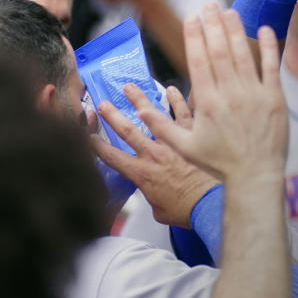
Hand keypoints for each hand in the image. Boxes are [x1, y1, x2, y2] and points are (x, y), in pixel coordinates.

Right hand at [92, 86, 217, 227]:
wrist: (210, 203)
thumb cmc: (187, 210)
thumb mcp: (159, 210)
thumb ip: (151, 197)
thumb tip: (153, 195)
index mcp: (141, 173)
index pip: (111, 157)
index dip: (96, 145)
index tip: (86, 135)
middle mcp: (154, 154)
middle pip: (127, 131)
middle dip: (112, 116)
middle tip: (102, 103)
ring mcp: (173, 143)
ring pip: (152, 116)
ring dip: (139, 100)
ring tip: (129, 87)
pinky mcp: (192, 137)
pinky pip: (183, 113)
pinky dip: (177, 100)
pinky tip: (170, 90)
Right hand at [134, 2, 287, 179]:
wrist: (254, 175)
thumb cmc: (219, 163)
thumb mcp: (184, 147)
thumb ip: (161, 125)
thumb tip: (137, 108)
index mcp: (207, 102)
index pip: (198, 60)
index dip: (194, 36)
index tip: (192, 18)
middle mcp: (230, 93)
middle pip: (219, 50)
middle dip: (212, 24)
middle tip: (208, 5)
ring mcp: (254, 94)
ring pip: (243, 54)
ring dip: (235, 30)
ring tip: (228, 11)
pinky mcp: (274, 98)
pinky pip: (271, 67)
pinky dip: (268, 47)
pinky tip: (263, 29)